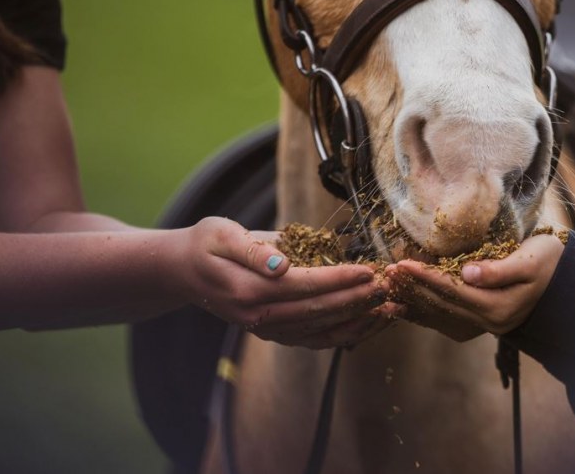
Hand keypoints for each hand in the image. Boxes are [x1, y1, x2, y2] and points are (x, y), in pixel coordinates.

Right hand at [164, 217, 395, 347]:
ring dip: (359, 322)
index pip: (304, 286)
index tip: (368, 271)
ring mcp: (267, 329)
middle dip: (358, 300)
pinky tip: (370, 323)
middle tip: (389, 287)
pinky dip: (346, 333)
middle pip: (319, 312)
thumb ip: (253, 250)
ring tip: (391, 309)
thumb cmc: (207, 245)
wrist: (184, 273)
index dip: (339, 280)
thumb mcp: (223, 234)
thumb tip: (281, 264)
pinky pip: (316, 339)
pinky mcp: (275, 333)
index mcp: (249, 290)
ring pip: (322, 332)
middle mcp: (259, 317)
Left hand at [385, 233, 563, 337]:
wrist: (569, 285)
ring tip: (387, 293)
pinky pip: (445, 321)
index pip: (453, 290)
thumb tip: (467, 272)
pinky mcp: (480, 322)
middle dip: (412, 288)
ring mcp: (484, 325)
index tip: (402, 264)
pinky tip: (404, 308)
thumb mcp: (531, 259)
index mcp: (499, 306)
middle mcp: (488, 321)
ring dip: (411, 304)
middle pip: (441, 304)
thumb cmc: (551, 262)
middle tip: (386, 273)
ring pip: (439, 316)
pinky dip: (422, 314)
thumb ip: (499, 269)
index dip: (425, 277)